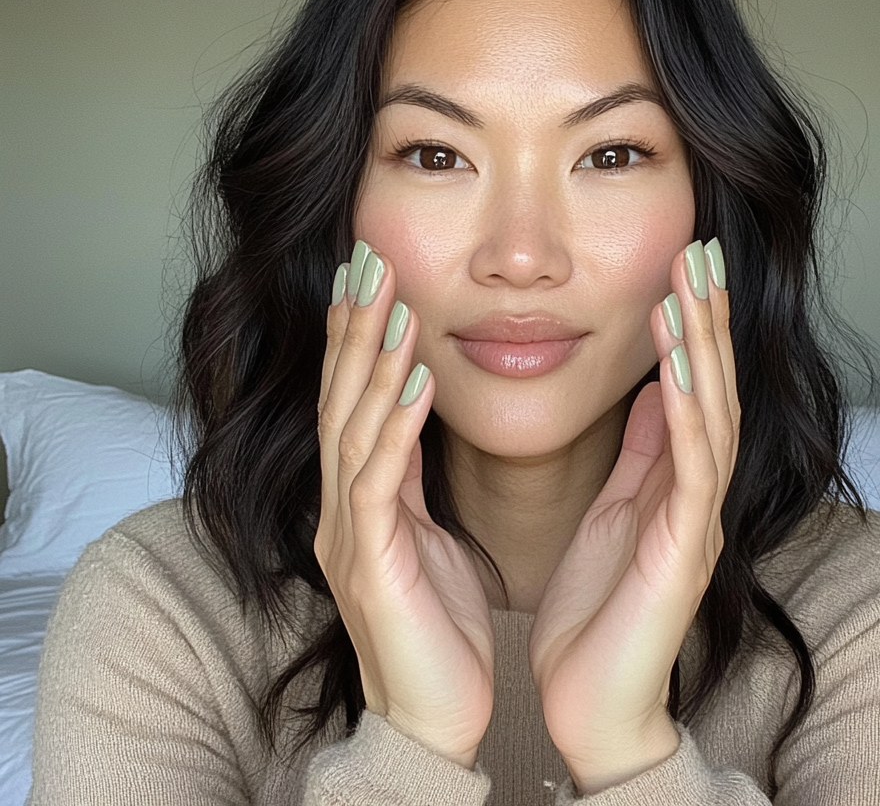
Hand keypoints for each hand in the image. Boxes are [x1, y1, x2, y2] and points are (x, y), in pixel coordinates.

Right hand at [314, 240, 494, 768]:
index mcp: (362, 498)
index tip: (375, 275)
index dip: (360, 336)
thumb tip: (427, 410)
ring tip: (391, 298)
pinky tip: (414, 377)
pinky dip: (395, 423)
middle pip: (342, 398)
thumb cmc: (440, 625)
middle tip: (369, 258)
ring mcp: (348, 536)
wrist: (435, 718)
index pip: (356, 400)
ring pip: (352, 428)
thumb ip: (418, 474)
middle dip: (354, 326)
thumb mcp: (430, 533)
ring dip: (370, 359)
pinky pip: (377, 482)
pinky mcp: (369, 566)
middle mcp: (343, 508)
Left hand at [529, 238, 739, 794]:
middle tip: (699, 247)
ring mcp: (695, 521)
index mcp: (672, 479)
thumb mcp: (615, 508)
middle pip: (708, 386)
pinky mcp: (682, 554)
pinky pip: (690, 473)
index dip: (689, 324)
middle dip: (705, 316)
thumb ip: (640, 451)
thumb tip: (652, 387)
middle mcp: (694, 492)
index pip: (689, 385)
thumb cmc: (599, 607)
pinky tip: (677, 369)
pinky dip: (686, 416)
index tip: (680, 262)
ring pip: (709, 417)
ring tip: (691, 285)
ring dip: (703, 349)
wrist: (589, 699)